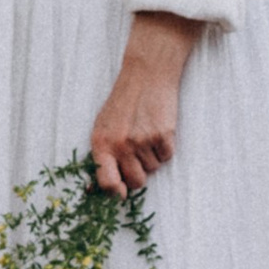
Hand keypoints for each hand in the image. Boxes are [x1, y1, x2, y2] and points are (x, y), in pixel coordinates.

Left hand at [92, 10, 203, 193]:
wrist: (146, 75)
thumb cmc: (123, 103)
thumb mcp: (104, 126)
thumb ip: (103, 155)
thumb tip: (101, 188)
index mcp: (101, 143)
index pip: (107, 182)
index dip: (115, 194)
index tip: (121, 194)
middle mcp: (121, 145)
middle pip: (136, 182)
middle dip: (139, 174)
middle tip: (138, 154)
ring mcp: (143, 141)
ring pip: (153, 169)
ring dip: (152, 157)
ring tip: (147, 133)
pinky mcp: (163, 136)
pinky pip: (167, 157)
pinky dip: (165, 147)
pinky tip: (158, 129)